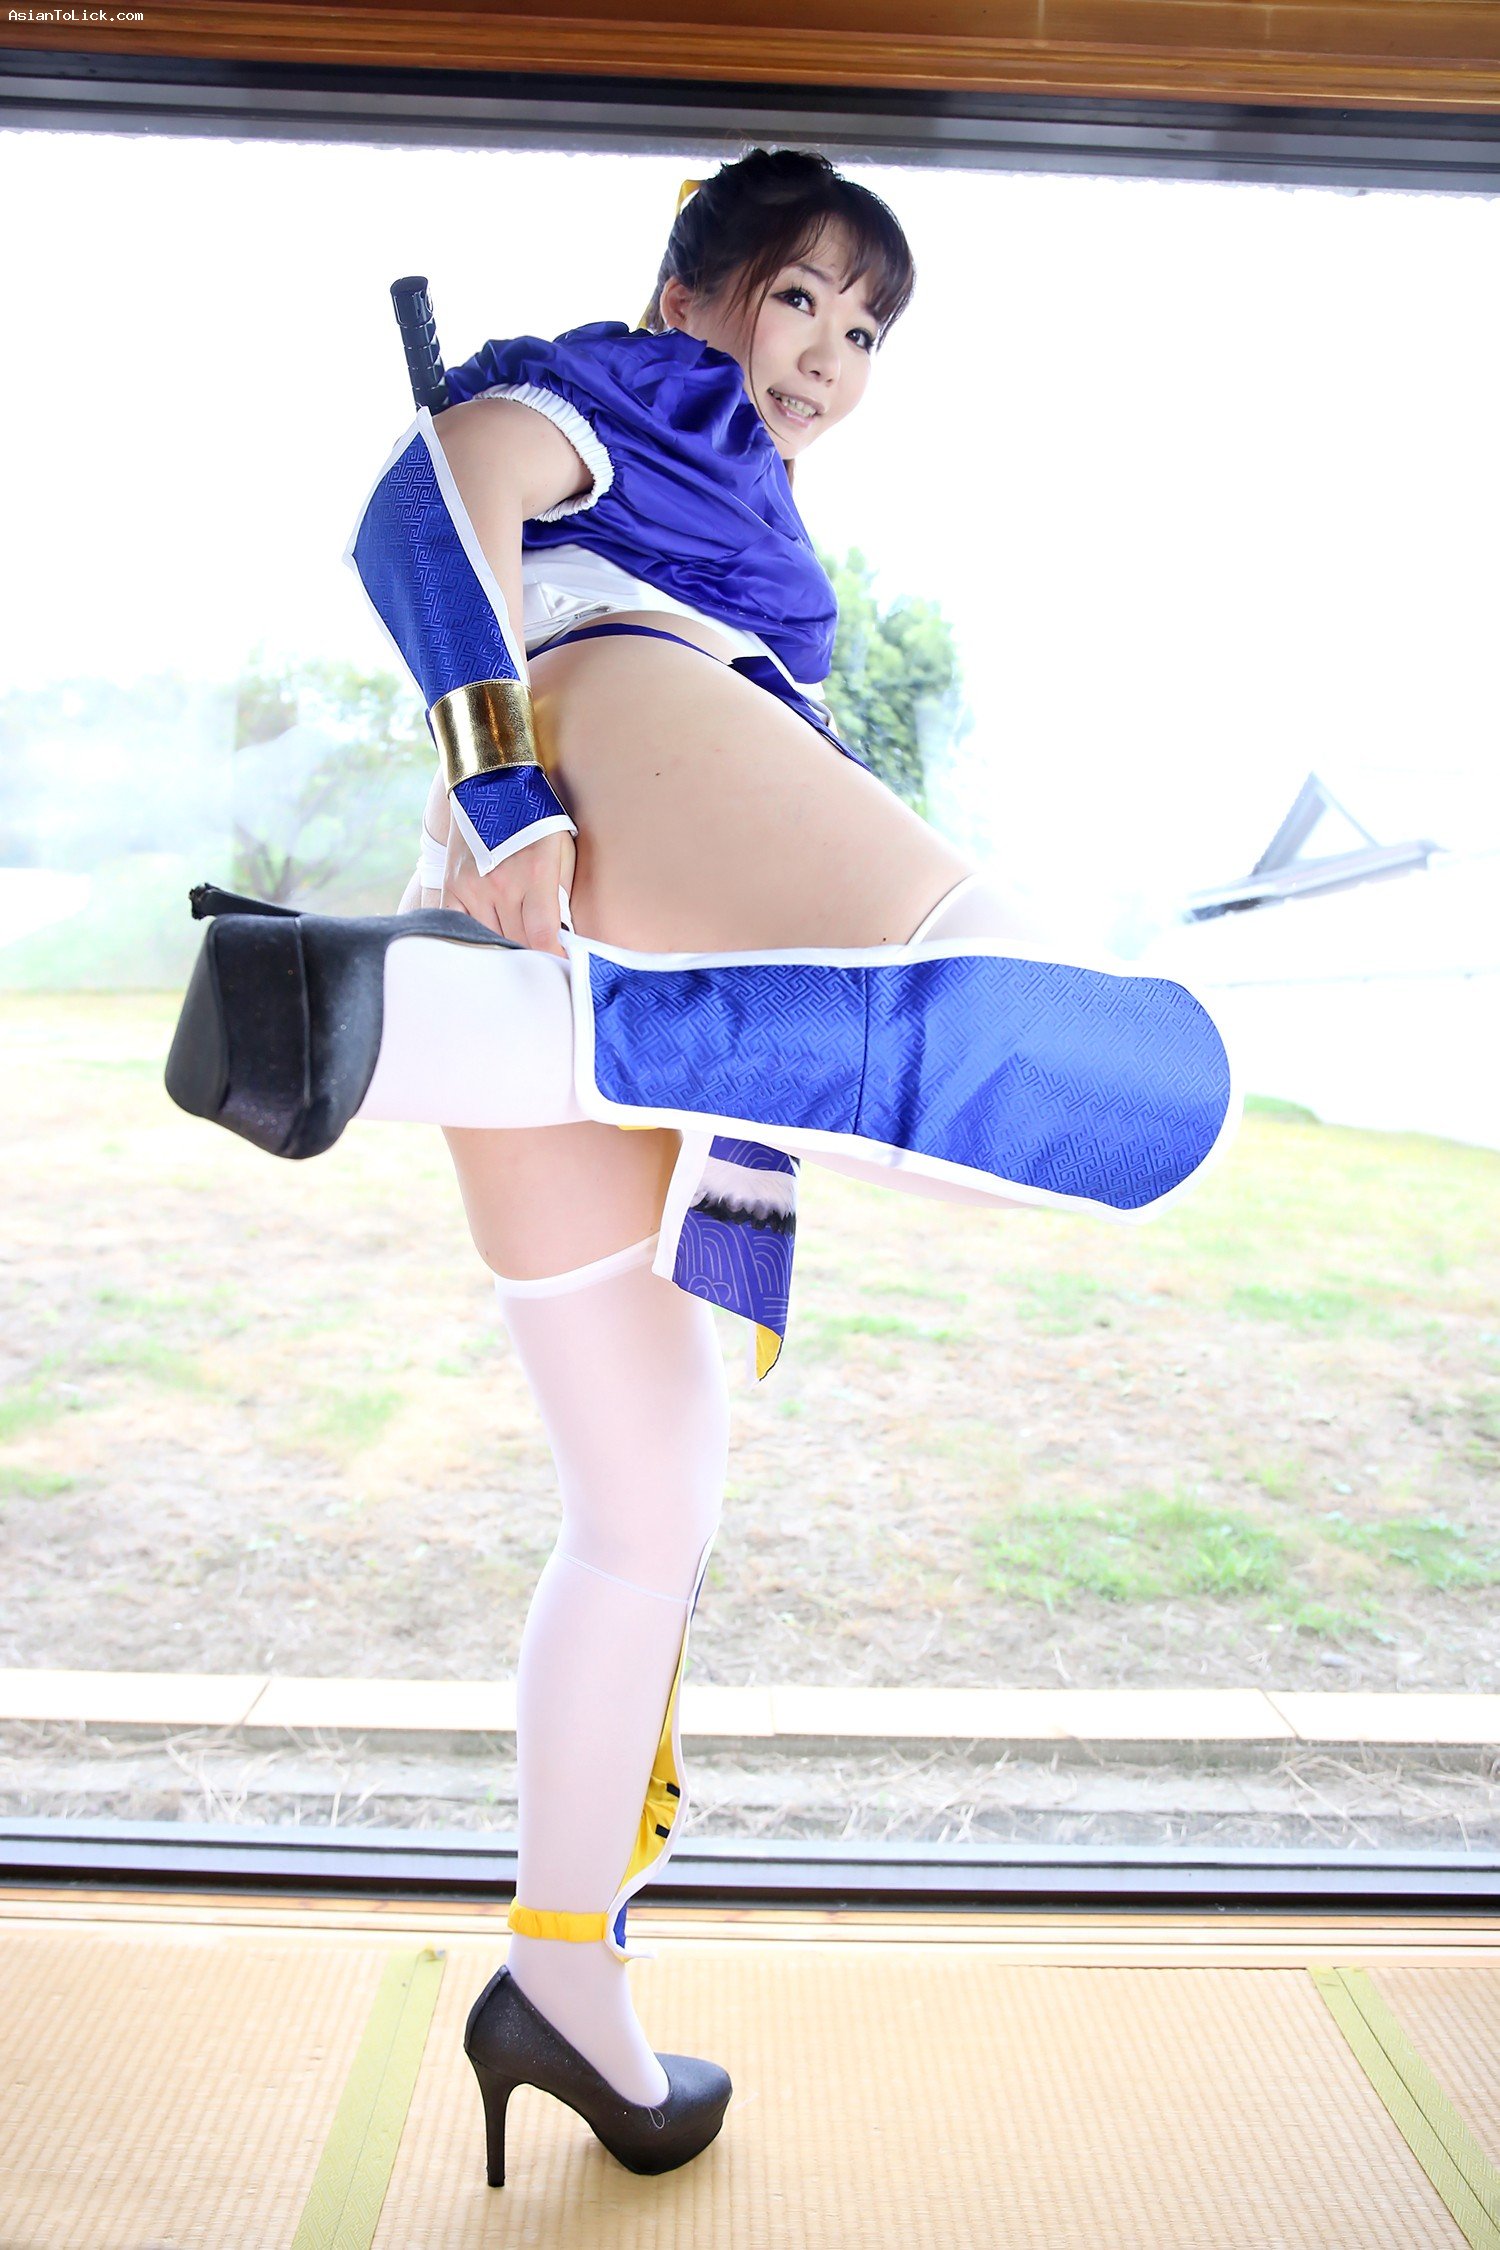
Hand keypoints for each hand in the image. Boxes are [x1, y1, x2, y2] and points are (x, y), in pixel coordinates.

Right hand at [442, 819, 576, 955]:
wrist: (490, 784)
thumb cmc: (536, 819)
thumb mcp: (563, 850)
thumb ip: (563, 894)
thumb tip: (565, 935)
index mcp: (535, 875)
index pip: (542, 937)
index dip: (553, 959)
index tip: (562, 968)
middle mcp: (501, 884)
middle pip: (518, 943)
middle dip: (534, 955)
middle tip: (545, 960)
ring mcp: (472, 887)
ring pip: (490, 939)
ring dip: (507, 948)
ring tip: (519, 951)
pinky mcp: (452, 887)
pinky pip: (460, 928)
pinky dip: (475, 939)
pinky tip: (487, 943)